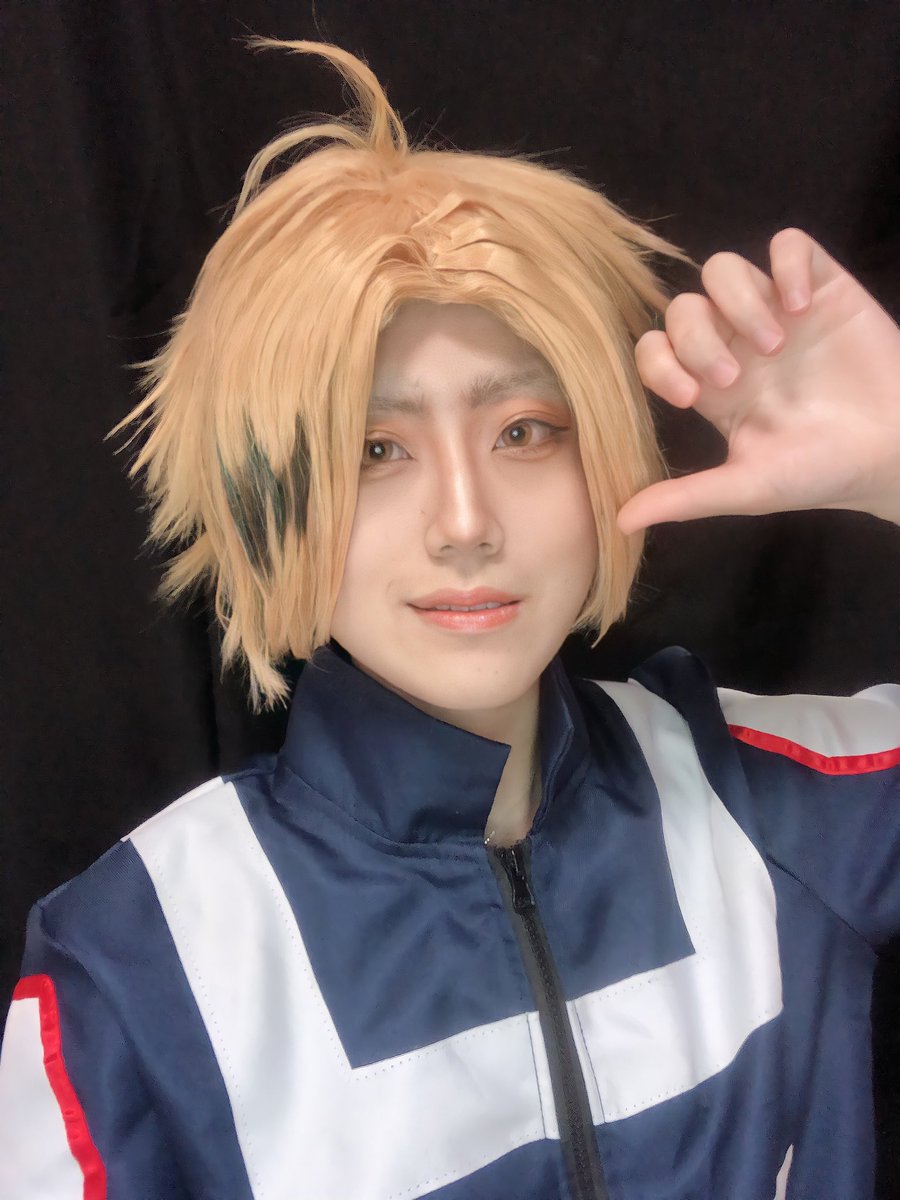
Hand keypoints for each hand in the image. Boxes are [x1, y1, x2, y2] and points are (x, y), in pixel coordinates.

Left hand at [617, 229, 899, 532]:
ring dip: (738, 302)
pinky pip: (789, 244)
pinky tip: (803, 307)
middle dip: (699, 339)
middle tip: (736, 378)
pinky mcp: (823, 288)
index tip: (689, 395)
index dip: (658, 362)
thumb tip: (620, 522)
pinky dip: (787, 265)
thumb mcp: (746, 487)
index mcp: (711, 385)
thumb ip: (685, 498)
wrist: (894, 453)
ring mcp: (778, 311)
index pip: (654, 349)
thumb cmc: (821, 473)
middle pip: (683, 306)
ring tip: (775, 343)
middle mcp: (737, 343)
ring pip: (723, 268)